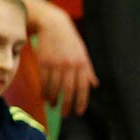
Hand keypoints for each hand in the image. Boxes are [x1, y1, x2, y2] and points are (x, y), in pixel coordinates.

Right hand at [26, 0, 97, 115]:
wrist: (53, 25)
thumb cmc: (70, 41)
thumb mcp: (83, 54)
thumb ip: (89, 71)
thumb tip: (95, 85)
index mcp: (82, 65)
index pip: (83, 88)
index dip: (81, 102)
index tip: (78, 112)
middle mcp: (70, 66)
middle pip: (68, 91)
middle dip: (67, 105)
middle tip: (65, 114)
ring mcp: (56, 64)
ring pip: (54, 87)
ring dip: (54, 99)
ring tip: (53, 106)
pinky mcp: (44, 62)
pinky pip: (44, 80)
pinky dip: (44, 90)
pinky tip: (45, 96)